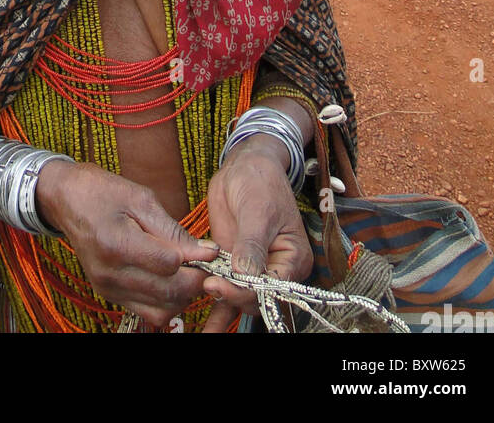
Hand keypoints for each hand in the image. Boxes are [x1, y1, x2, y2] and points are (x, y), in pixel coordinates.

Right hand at [36, 158, 217, 329]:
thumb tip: (206, 251)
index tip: (210, 249)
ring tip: (187, 271)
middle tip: (206, 263)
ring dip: (183, 295)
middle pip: (169, 292)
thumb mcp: (140, 198)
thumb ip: (173, 230)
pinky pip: (148, 312)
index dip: (197, 258)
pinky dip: (166, 300)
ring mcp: (108, 288)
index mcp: (116, 243)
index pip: (170, 264)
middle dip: (196, 280)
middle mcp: (110, 273)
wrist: (67, 200)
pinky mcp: (109, 295)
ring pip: (162, 310)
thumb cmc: (103, 192)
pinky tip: (169, 279)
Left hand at [200, 137, 312, 333]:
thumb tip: (247, 275)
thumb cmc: (260, 181)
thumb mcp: (258, 210)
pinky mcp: (233, 265)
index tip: (222, 283)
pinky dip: (216, 308)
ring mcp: (253, 269)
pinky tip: (204, 327)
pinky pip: (227, 291)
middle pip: (255, 297)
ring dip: (221, 305)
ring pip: (239, 299)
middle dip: (232, 296)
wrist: (244, 166)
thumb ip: (252, 244)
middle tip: (208, 286)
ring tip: (200, 320)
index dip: (247, 290)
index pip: (271, 286)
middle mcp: (276, 270)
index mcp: (292, 259)